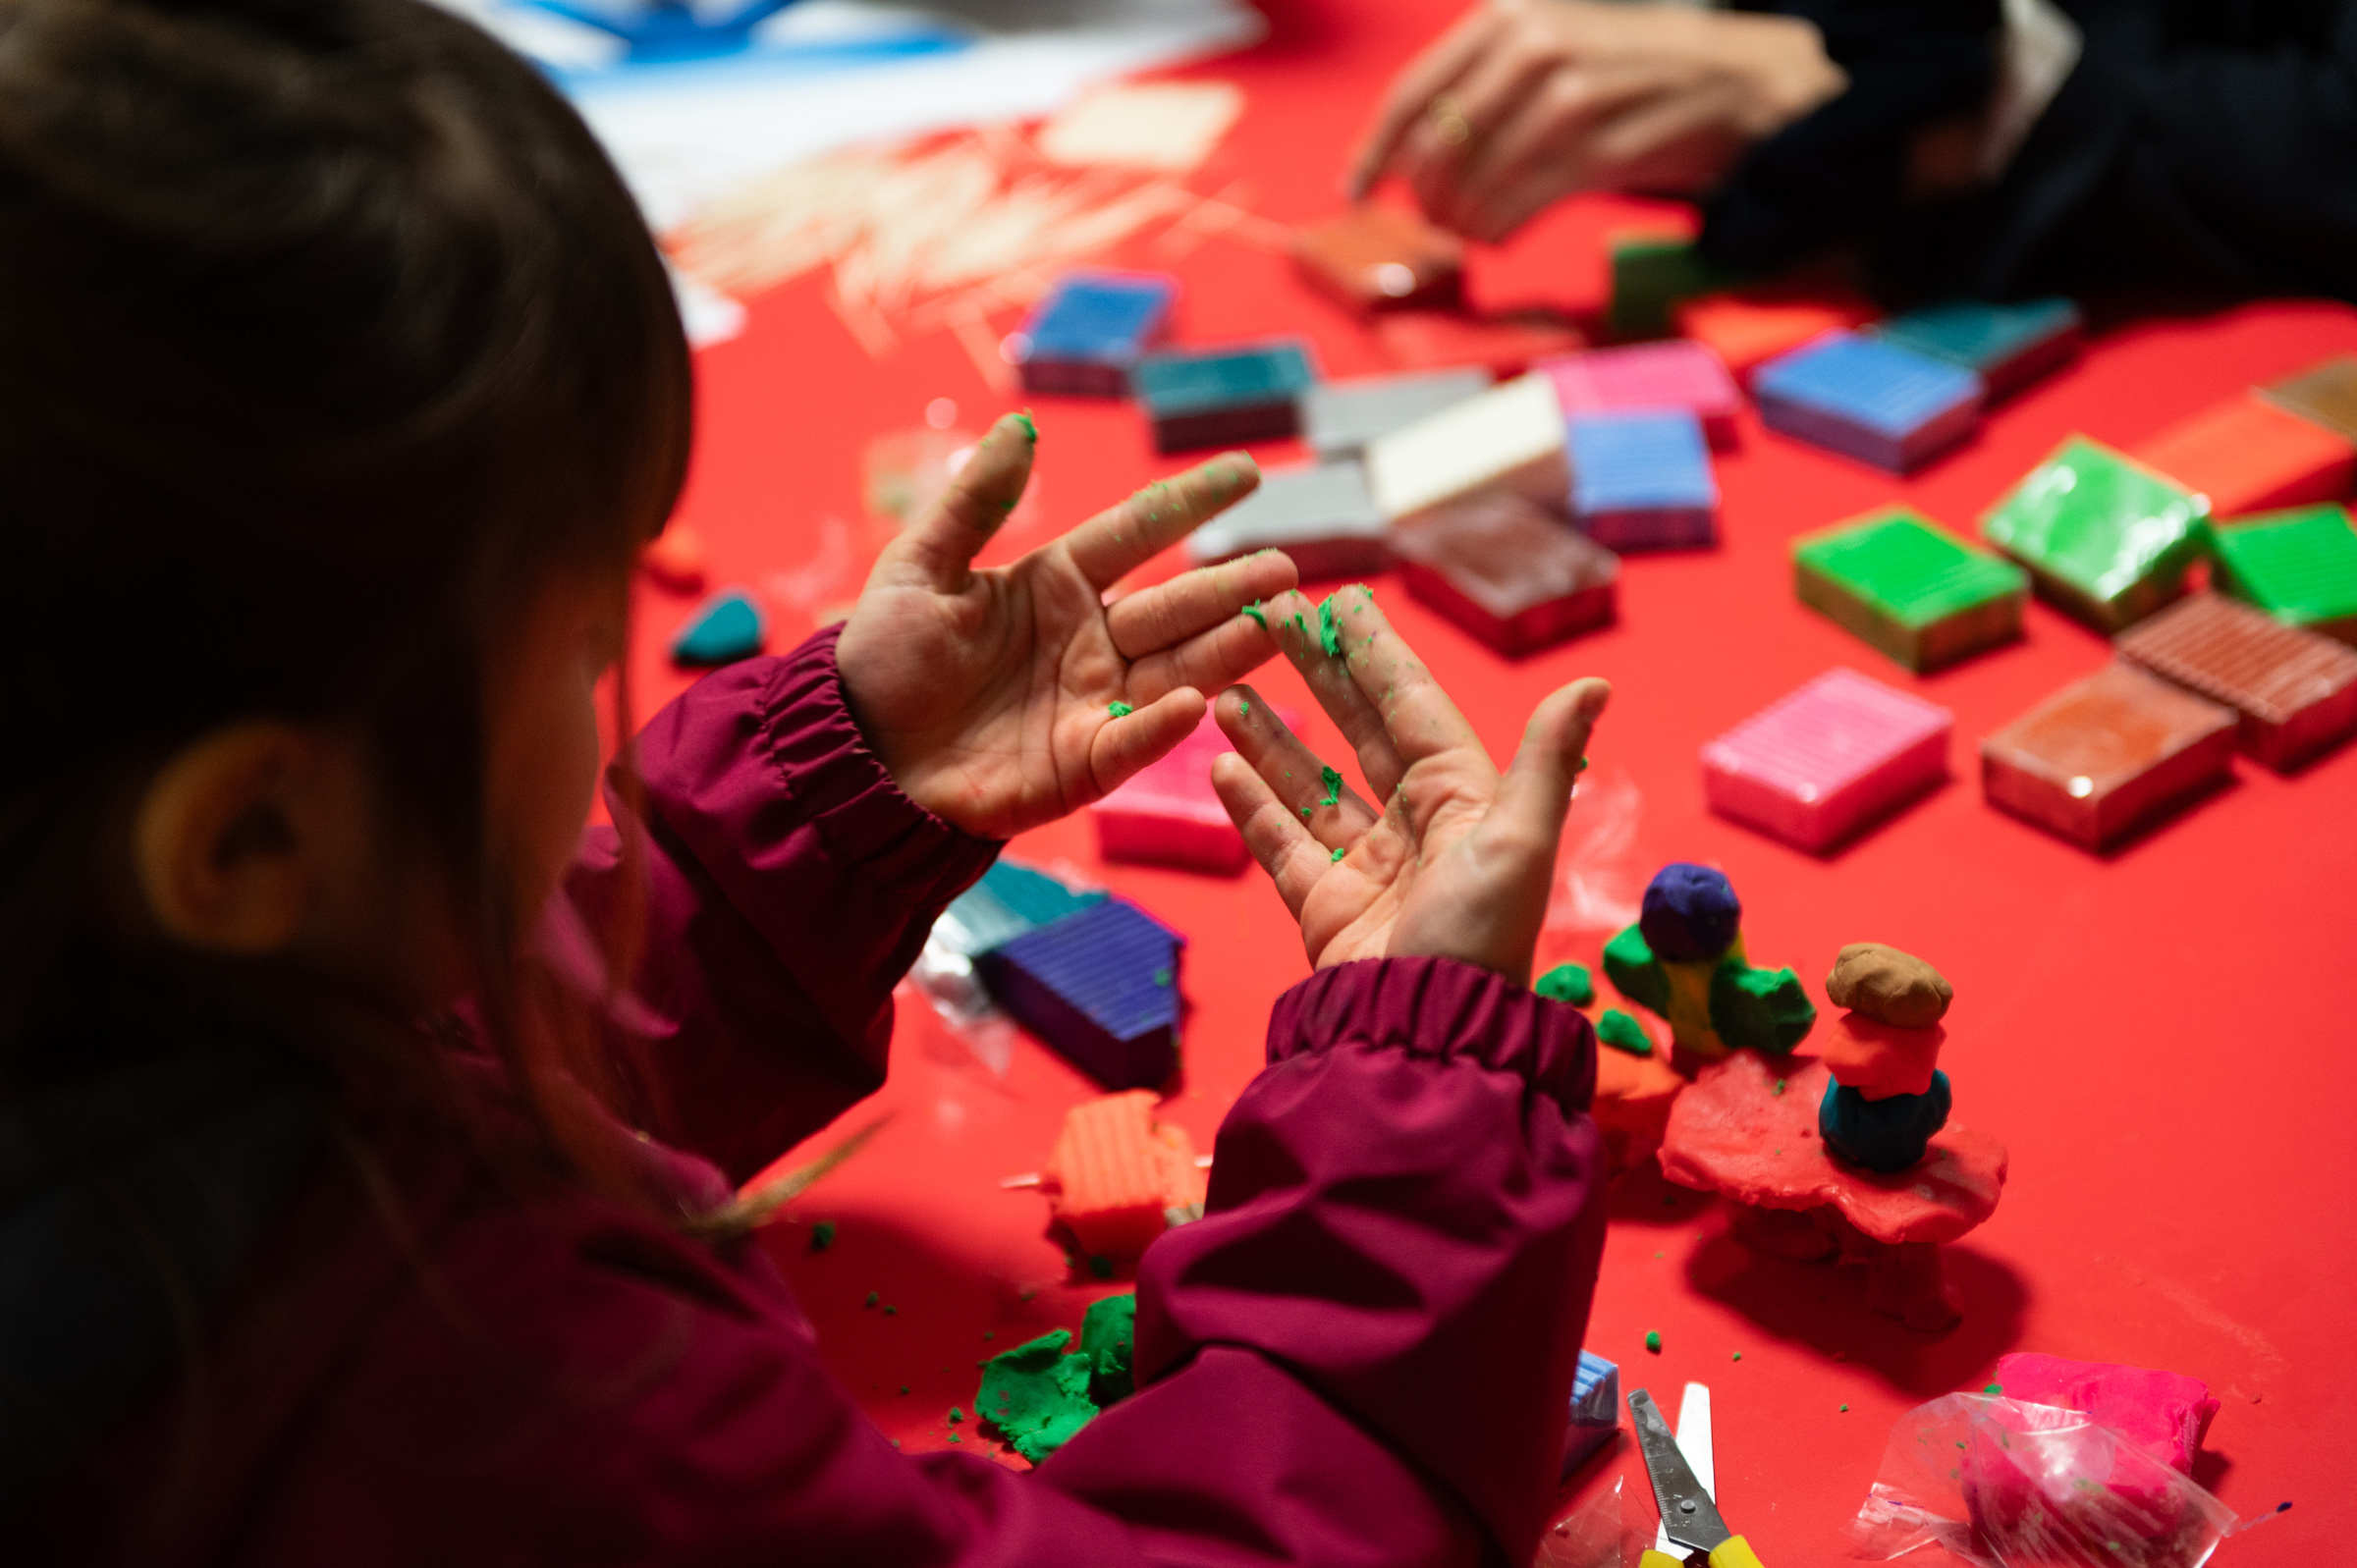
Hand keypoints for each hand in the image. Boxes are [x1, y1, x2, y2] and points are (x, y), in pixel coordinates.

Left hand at [836, 414, 1296, 838]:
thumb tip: (1021, 428)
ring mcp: (1093, 700)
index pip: (1136, 531)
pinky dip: (1162, 724)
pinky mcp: (1082, 763)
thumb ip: (975, 502)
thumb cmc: (885, 656)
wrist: (856, 752)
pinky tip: (1198, 701)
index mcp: (1057, 582)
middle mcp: (1090, 638)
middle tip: (1287, 568)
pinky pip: (1132, 738)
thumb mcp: (921, 566)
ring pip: (1177, 667)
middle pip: (1174, 604)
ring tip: (1280, 619)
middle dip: (1232, 587)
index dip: (1190, 502)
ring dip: (1229, 647)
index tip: (1248, 472)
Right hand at [1211, 585, 1608, 986]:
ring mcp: (1369, 865)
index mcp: (1465, 798)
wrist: (1425, 1033)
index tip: (1343, 600)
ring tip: (1227, 689)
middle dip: (1317, 675)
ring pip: (1311, 781)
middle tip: (1273, 619)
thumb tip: (1595, 682)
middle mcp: (1418, 824)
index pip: (1413, 706)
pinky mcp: (1325, 906)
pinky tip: (1219, 765)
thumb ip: (1545, 757)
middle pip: (1359, 731)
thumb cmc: (1479, 935)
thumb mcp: (1519, 838)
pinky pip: (1281, 841)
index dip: (1377, 652)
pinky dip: (1250, 803)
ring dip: (1271, 735)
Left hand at [1345, 0, 1846, 243]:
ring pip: (1478, 178)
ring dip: (1463, 218)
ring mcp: (1572, 94)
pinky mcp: (1605, 144)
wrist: (1740, 79)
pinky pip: (1524, 202)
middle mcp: (1536, 45)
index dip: (1377, 151)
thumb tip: (1413, 157)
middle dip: (1425, 194)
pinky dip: (1500, 227)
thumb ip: (1485, 90)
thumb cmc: (1634, 75)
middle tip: (1433, 220)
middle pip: (1439, 144)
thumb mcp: (1553, 52)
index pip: (1414, 91)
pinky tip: (1499, 235)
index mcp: (1510, 17)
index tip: (1355, 190)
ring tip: (1470, 232)